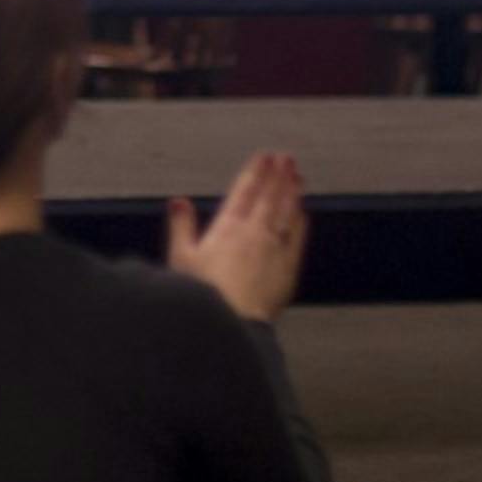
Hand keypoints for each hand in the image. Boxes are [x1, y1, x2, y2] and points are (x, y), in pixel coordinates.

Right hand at [167, 151, 307, 322]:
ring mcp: (274, 248)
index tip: (264, 156)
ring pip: (287, 211)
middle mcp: (254, 233)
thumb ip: (181, 226)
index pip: (245, 190)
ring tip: (298, 175)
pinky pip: (298, 236)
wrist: (231, 325)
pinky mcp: (288, 268)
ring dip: (293, 190)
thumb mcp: (180, 259)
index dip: (256, 171)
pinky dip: (301, 221)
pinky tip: (304, 212)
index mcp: (227, 228)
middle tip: (286, 157)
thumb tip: (178, 203)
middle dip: (278, 174)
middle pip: (270, 196)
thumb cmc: (203, 297)